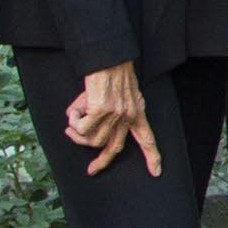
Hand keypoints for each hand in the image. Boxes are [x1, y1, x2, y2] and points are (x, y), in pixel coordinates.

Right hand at [63, 61, 161, 176]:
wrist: (108, 56)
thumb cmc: (111, 70)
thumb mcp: (117, 93)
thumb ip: (104, 113)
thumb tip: (79, 128)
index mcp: (137, 111)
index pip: (147, 137)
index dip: (152, 156)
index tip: (156, 172)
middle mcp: (128, 115)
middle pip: (115, 148)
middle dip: (102, 163)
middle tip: (91, 170)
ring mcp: (115, 114)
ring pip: (94, 140)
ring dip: (79, 135)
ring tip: (71, 125)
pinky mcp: (100, 109)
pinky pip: (82, 128)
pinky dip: (74, 123)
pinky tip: (72, 113)